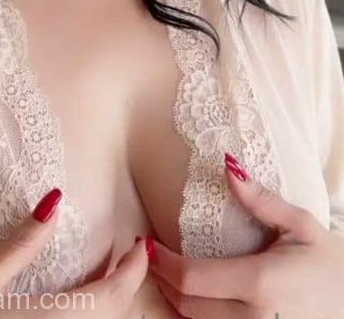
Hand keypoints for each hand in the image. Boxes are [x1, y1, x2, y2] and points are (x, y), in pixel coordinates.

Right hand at [0, 188, 148, 317]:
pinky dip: (94, 318)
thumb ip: (19, 247)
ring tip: (104, 276)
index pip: (115, 296)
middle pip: (115, 316)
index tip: (141, 244)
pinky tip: (78, 304)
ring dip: (111, 305)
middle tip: (124, 253)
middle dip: (125, 284)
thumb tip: (54, 201)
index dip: (135, 269)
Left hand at [150, 153, 343, 318]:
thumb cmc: (331, 264)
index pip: (191, 278)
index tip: (146, 243)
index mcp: (259, 283)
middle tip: (152, 256)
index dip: (161, 262)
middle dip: (162, 280)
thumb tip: (228, 167)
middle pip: (186, 305)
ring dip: (176, 302)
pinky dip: (197, 318)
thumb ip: (262, 200)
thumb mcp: (302, 225)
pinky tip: (196, 298)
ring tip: (168, 274)